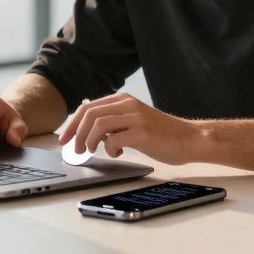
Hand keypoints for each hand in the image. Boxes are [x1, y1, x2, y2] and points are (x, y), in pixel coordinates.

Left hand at [57, 93, 200, 164]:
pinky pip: (114, 139)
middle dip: (76, 133)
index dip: (72, 124)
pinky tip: (118, 153)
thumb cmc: (160, 134)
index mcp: (123, 100)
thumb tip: (86, 128)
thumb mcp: (132, 121)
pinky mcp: (143, 132)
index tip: (64, 139)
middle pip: (89, 114)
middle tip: (76, 150)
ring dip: (89, 141)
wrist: (189, 138)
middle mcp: (128, 105)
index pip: (88, 107)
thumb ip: (113, 121)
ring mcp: (136, 117)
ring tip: (92, 152)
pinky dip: (109, 149)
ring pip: (98, 124)